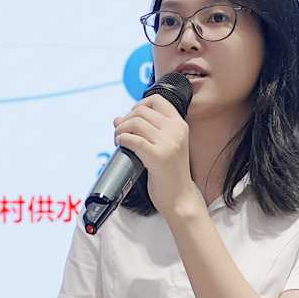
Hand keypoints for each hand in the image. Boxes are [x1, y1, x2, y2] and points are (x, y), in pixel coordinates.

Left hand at [113, 94, 196, 218]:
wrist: (180, 198)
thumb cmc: (170, 173)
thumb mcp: (167, 146)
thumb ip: (147, 130)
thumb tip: (118, 118)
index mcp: (180, 125)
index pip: (157, 100)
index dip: (138, 105)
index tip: (131, 118)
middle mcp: (176, 131)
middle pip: (141, 111)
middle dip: (125, 120)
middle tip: (120, 133)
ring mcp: (168, 143)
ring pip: (135, 123)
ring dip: (120, 129)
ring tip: (118, 140)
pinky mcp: (158, 156)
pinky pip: (133, 140)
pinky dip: (122, 139)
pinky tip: (120, 145)